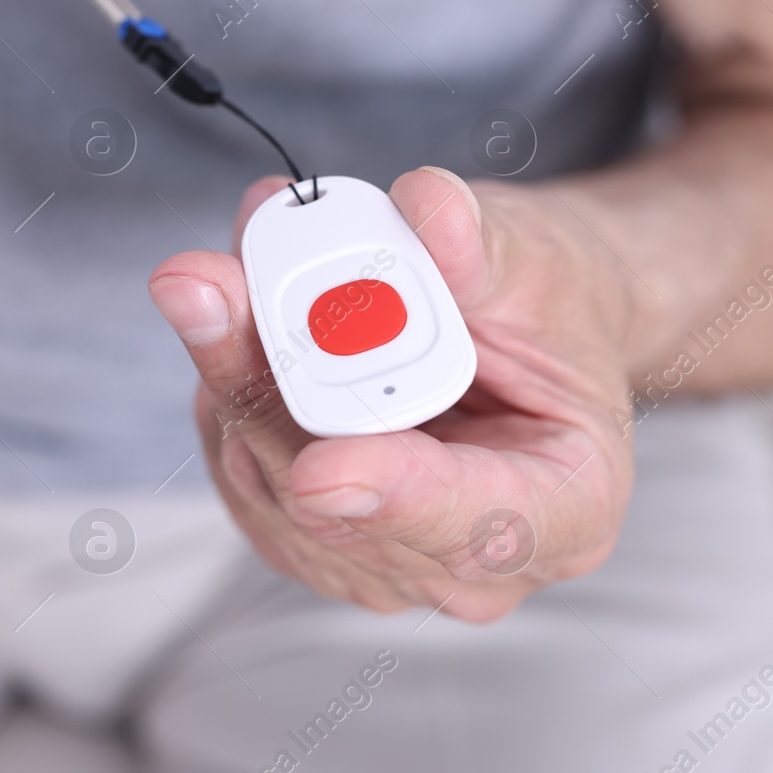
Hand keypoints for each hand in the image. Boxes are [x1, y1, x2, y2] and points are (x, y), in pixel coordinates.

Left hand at [148, 167, 635, 621]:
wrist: (520, 325)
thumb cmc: (546, 302)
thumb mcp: (539, 258)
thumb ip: (482, 246)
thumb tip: (426, 208)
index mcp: (567, 512)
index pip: (479, 528)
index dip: (394, 498)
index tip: (320, 469)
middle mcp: (469, 564)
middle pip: (339, 504)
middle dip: (265, 388)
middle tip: (205, 286)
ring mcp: (380, 558)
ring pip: (269, 477)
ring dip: (232, 363)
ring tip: (226, 266)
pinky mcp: (306, 531)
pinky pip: (240, 460)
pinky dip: (228, 377)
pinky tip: (234, 308)